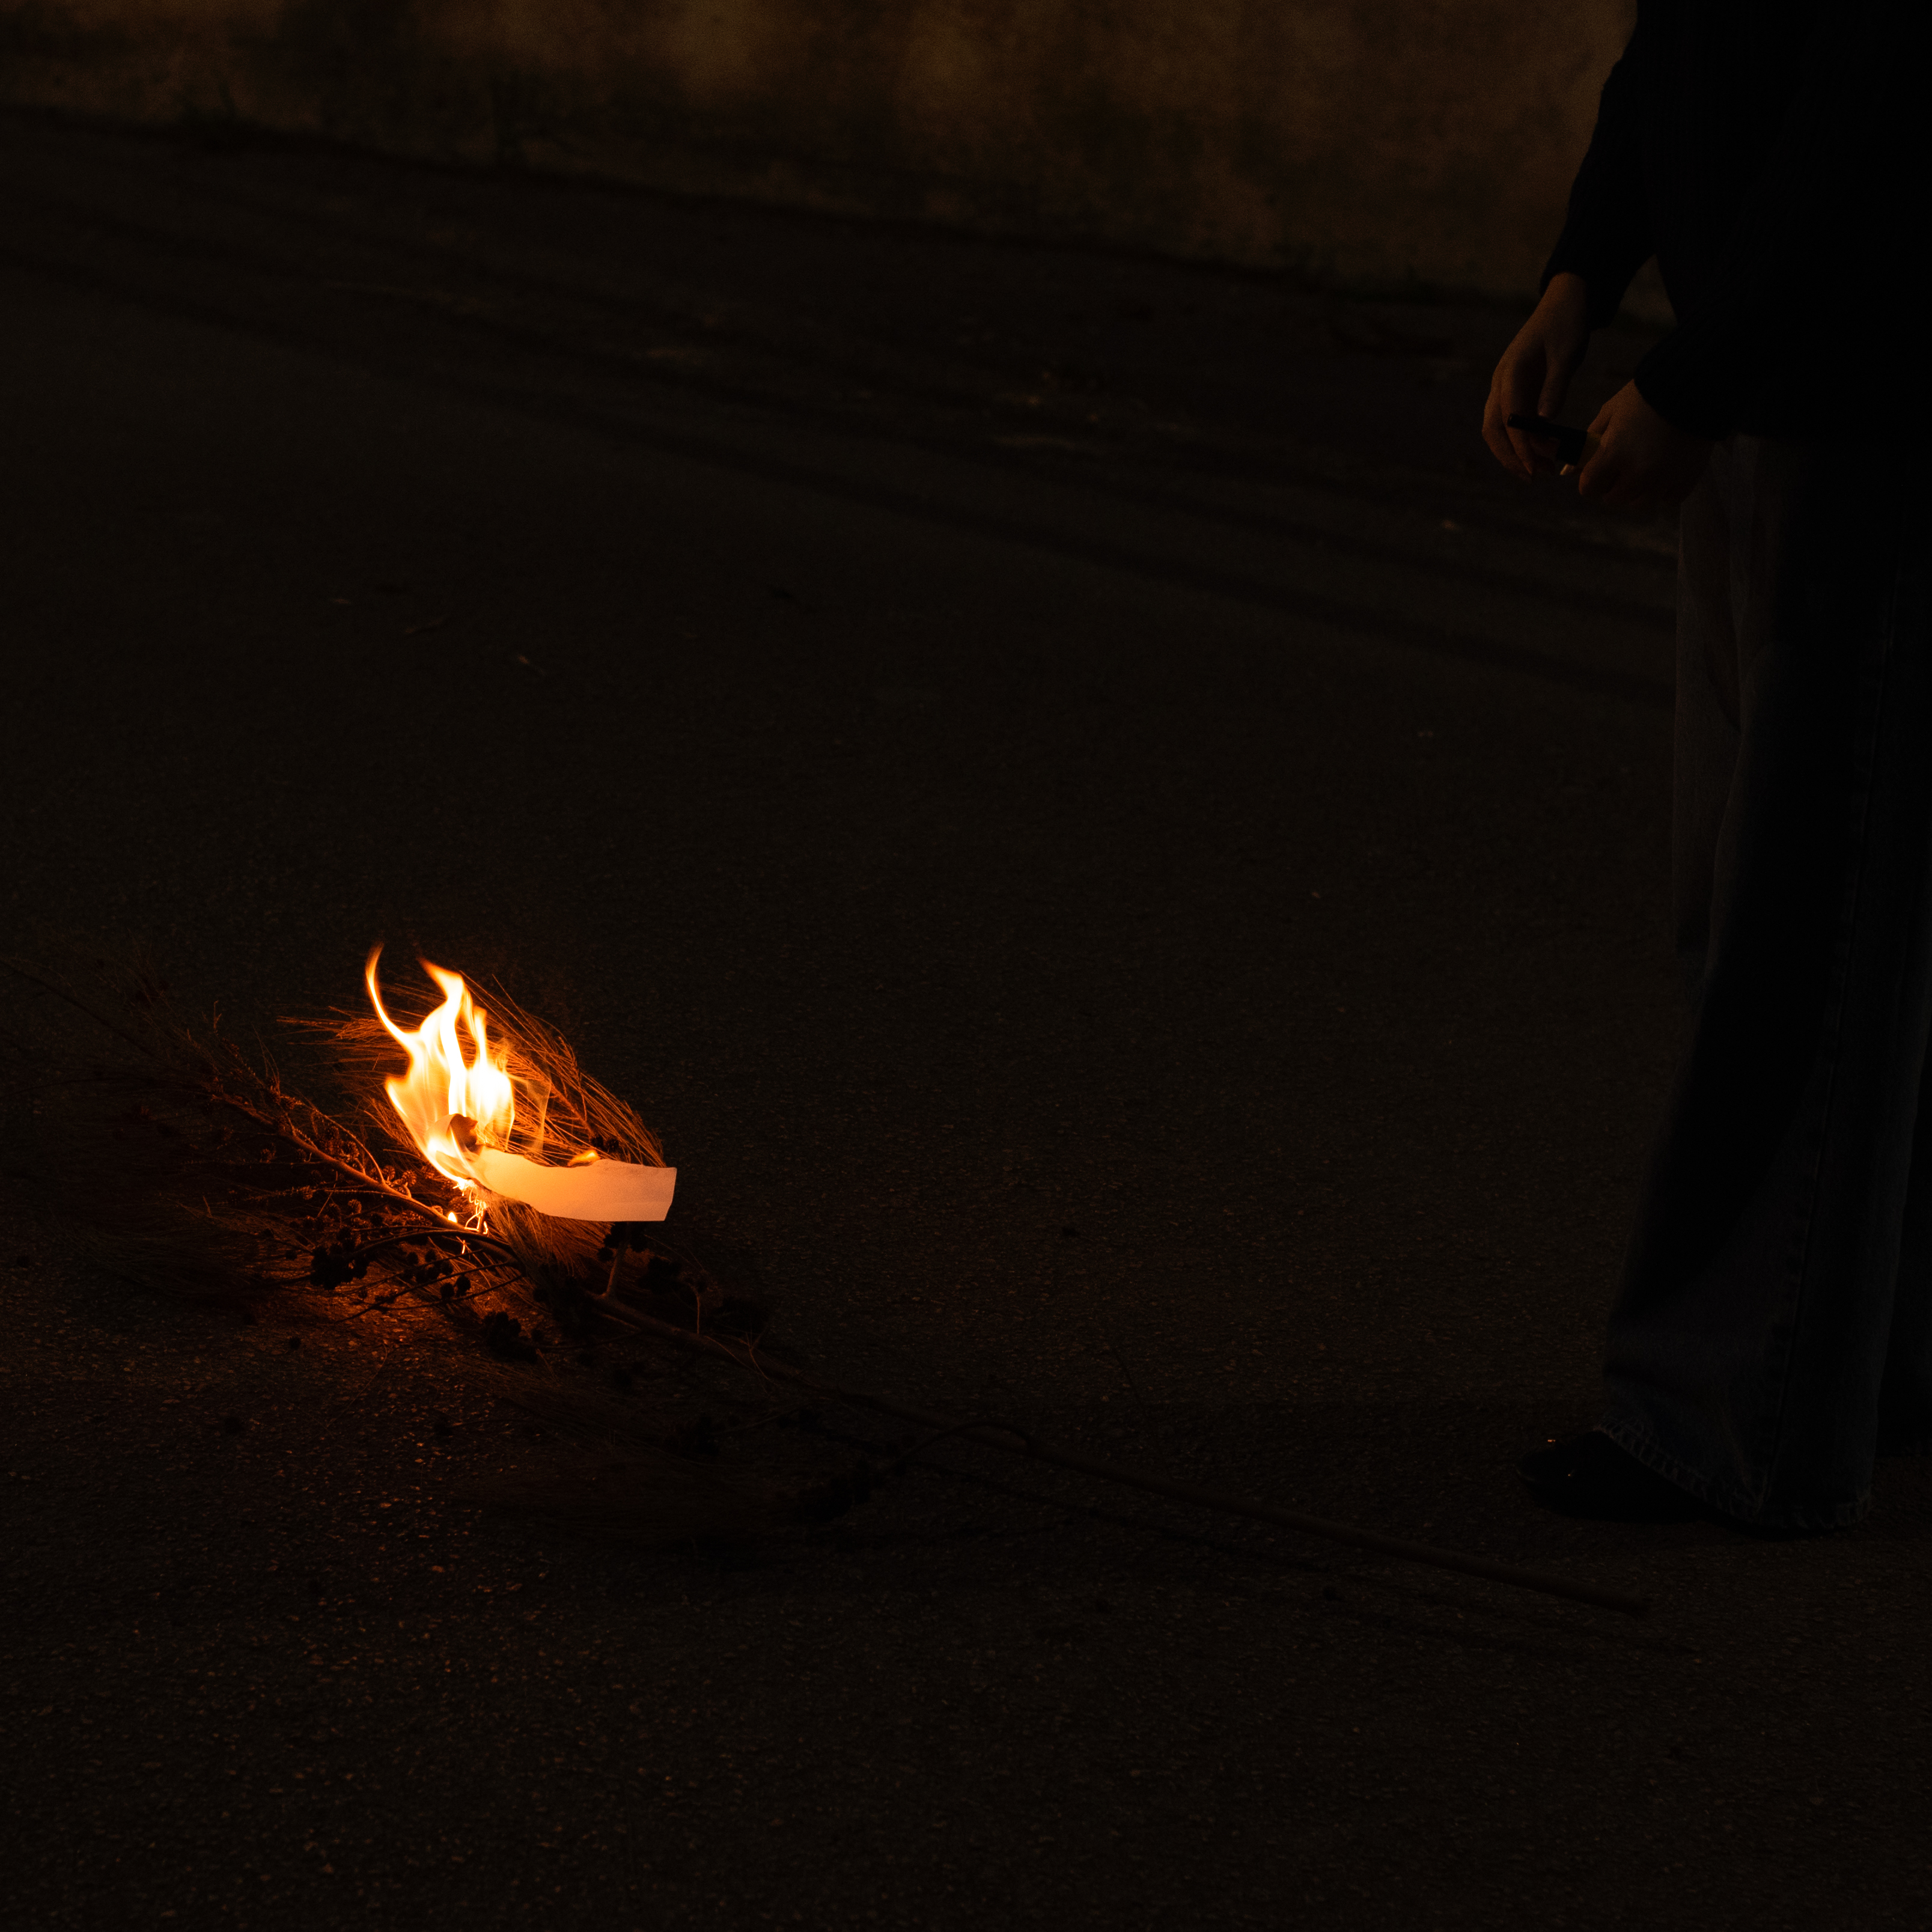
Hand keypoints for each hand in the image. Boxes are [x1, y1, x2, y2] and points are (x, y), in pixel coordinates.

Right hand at [1483, 273, 1590, 480]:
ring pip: (1498, 429)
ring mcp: (1505, 387)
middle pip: (1493, 429)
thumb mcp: (1566, 354)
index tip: (1535, 466)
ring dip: (1516, 452)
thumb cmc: (1566, 324)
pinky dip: (1522, 441)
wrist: (1563, 302)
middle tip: (1535, 476)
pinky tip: (1542, 452)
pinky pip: (1511, 423)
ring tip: (1543, 469)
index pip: (1509, 418)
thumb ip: (1555, 386)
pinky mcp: (1515, 390)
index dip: (1520, 446)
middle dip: (1511, 456)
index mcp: (1511, 372)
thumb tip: (1544, 422)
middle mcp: (1501, 382)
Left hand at [1574, 381, 1712, 514]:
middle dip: (1614, 484)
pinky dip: (1664, 489)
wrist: (1695, 387)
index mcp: (1613, 454)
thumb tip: (1568, 472)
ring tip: (1646, 465)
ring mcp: (1662, 480)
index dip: (1591, 479)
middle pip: (1613, 498)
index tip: (1599, 469)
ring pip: (1639, 503)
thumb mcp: (1610, 413)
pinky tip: (1666, 468)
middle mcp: (1637, 473)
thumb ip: (1588, 444)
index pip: (1589, 488)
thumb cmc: (1646, 397)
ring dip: (1638, 490)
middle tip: (1625, 462)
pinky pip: (1666, 499)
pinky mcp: (1685, 481)